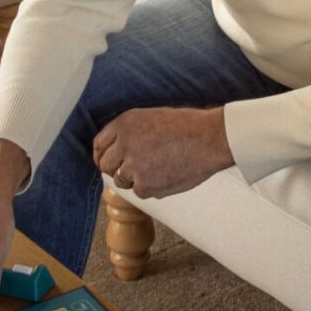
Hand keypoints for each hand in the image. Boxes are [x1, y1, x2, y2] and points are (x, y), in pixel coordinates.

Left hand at [93, 108, 232, 199]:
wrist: (211, 139)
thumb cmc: (190, 127)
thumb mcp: (154, 118)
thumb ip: (132, 133)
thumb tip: (117, 152)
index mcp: (126, 123)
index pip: (99, 144)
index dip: (102, 156)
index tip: (106, 163)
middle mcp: (125, 143)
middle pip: (106, 165)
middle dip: (117, 170)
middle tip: (134, 171)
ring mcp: (133, 166)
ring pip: (123, 181)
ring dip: (137, 179)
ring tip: (161, 167)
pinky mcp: (145, 185)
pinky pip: (141, 192)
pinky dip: (154, 187)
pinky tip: (170, 174)